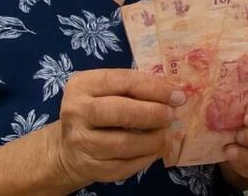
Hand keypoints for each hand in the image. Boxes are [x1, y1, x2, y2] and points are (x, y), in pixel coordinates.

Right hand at [53, 69, 183, 185]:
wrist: (69, 147)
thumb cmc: (99, 109)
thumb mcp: (109, 89)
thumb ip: (136, 87)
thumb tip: (175, 94)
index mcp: (83, 85)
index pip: (124, 81)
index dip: (155, 88)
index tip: (178, 96)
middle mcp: (77, 112)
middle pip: (120, 112)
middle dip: (153, 114)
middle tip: (171, 116)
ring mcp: (80, 142)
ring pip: (123, 143)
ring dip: (152, 139)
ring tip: (165, 134)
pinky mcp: (89, 166)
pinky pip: (123, 166)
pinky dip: (145, 159)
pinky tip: (154, 150)